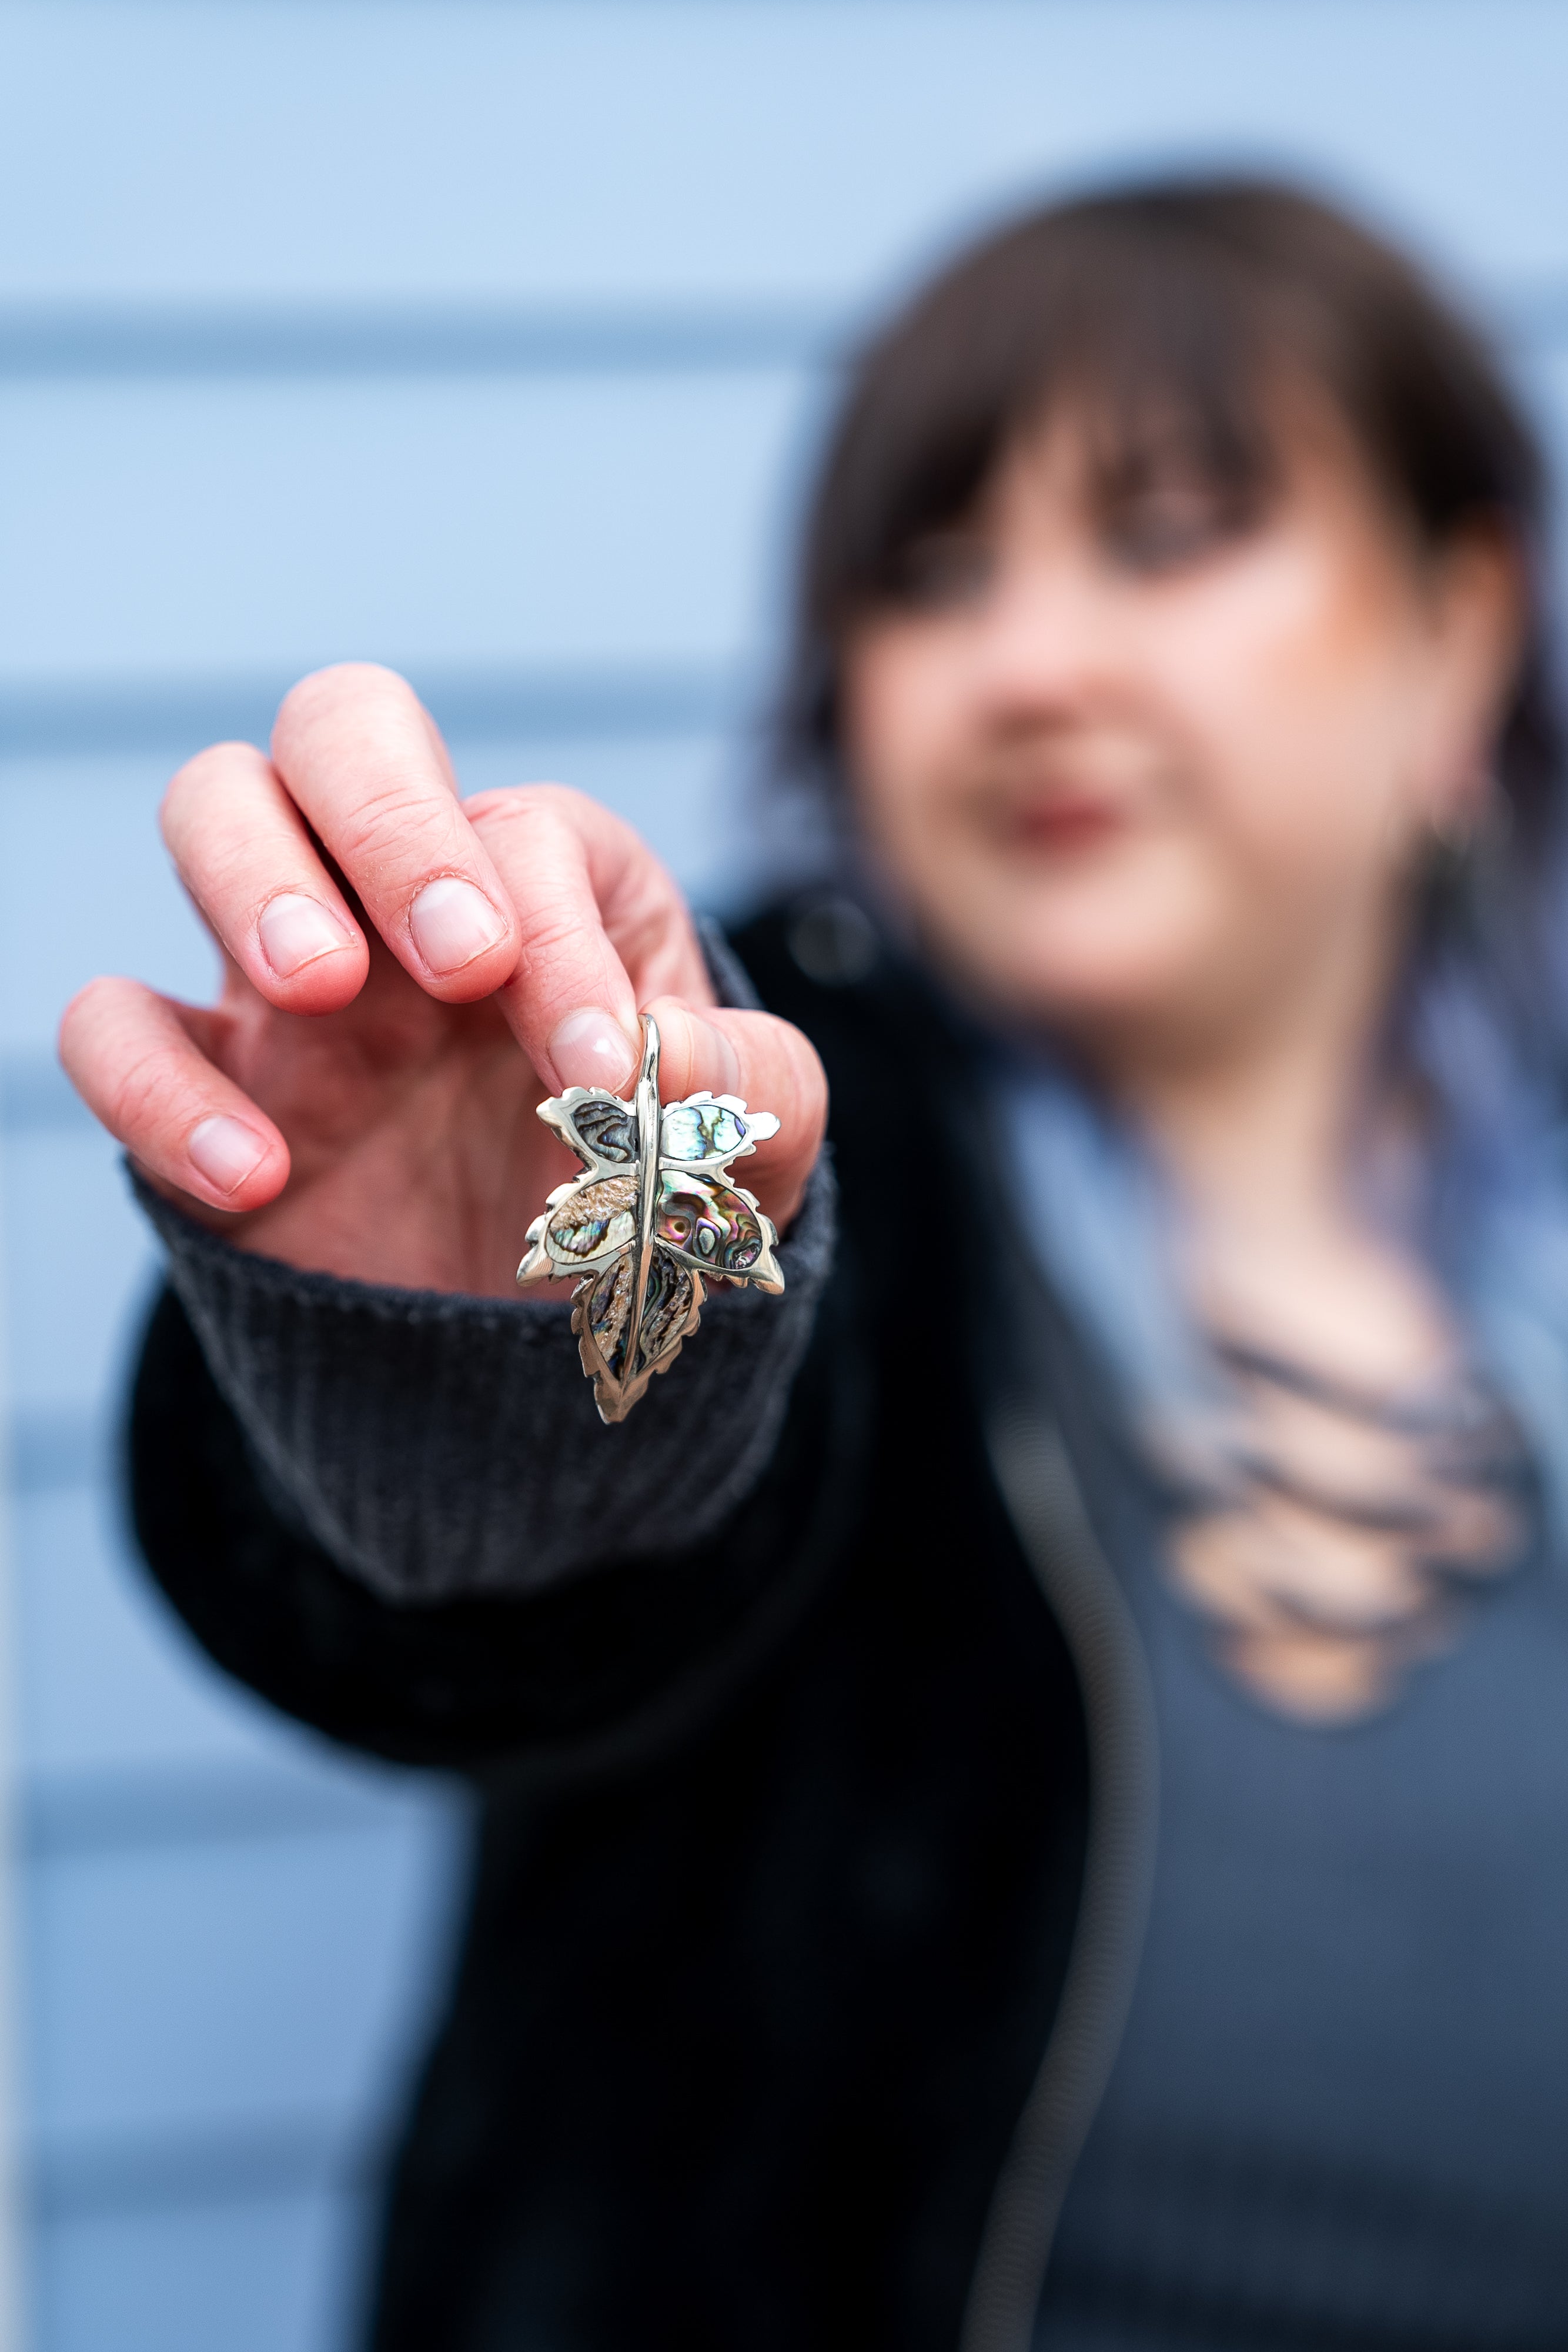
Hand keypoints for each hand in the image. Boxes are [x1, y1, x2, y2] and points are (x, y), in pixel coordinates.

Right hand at [59, 665, 826, 1298]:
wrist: (557, 1345)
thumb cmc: (656, 1204)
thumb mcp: (751, 1149)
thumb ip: (754, 1089)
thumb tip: (672, 1056)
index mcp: (551, 881)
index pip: (525, 834)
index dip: (559, 938)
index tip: (598, 1072)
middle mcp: (409, 897)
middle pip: (345, 725)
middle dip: (393, 815)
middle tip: (459, 960)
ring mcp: (292, 980)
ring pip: (213, 806)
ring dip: (252, 874)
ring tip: (322, 987)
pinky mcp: (210, 1082)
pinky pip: (114, 1024)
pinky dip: (155, 1083)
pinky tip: (256, 1177)